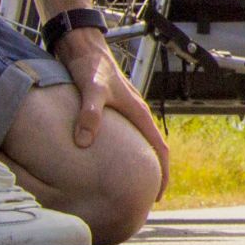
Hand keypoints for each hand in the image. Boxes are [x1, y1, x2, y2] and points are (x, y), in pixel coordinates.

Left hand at [58, 27, 169, 194]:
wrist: (82, 46)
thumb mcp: (91, 88)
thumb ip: (89, 113)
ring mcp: (124, 112)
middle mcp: (135, 114)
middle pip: (152, 148)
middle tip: (144, 198)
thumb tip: (84, 142)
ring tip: (128, 185)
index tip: (158, 195)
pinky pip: (124, 137)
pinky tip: (107, 162)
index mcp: (138, 112)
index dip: (161, 173)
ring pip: (138, 143)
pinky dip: (124, 153)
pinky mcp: (111, 110)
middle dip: (153, 173)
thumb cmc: (90, 65)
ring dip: (138, 163)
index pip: (159, 148)